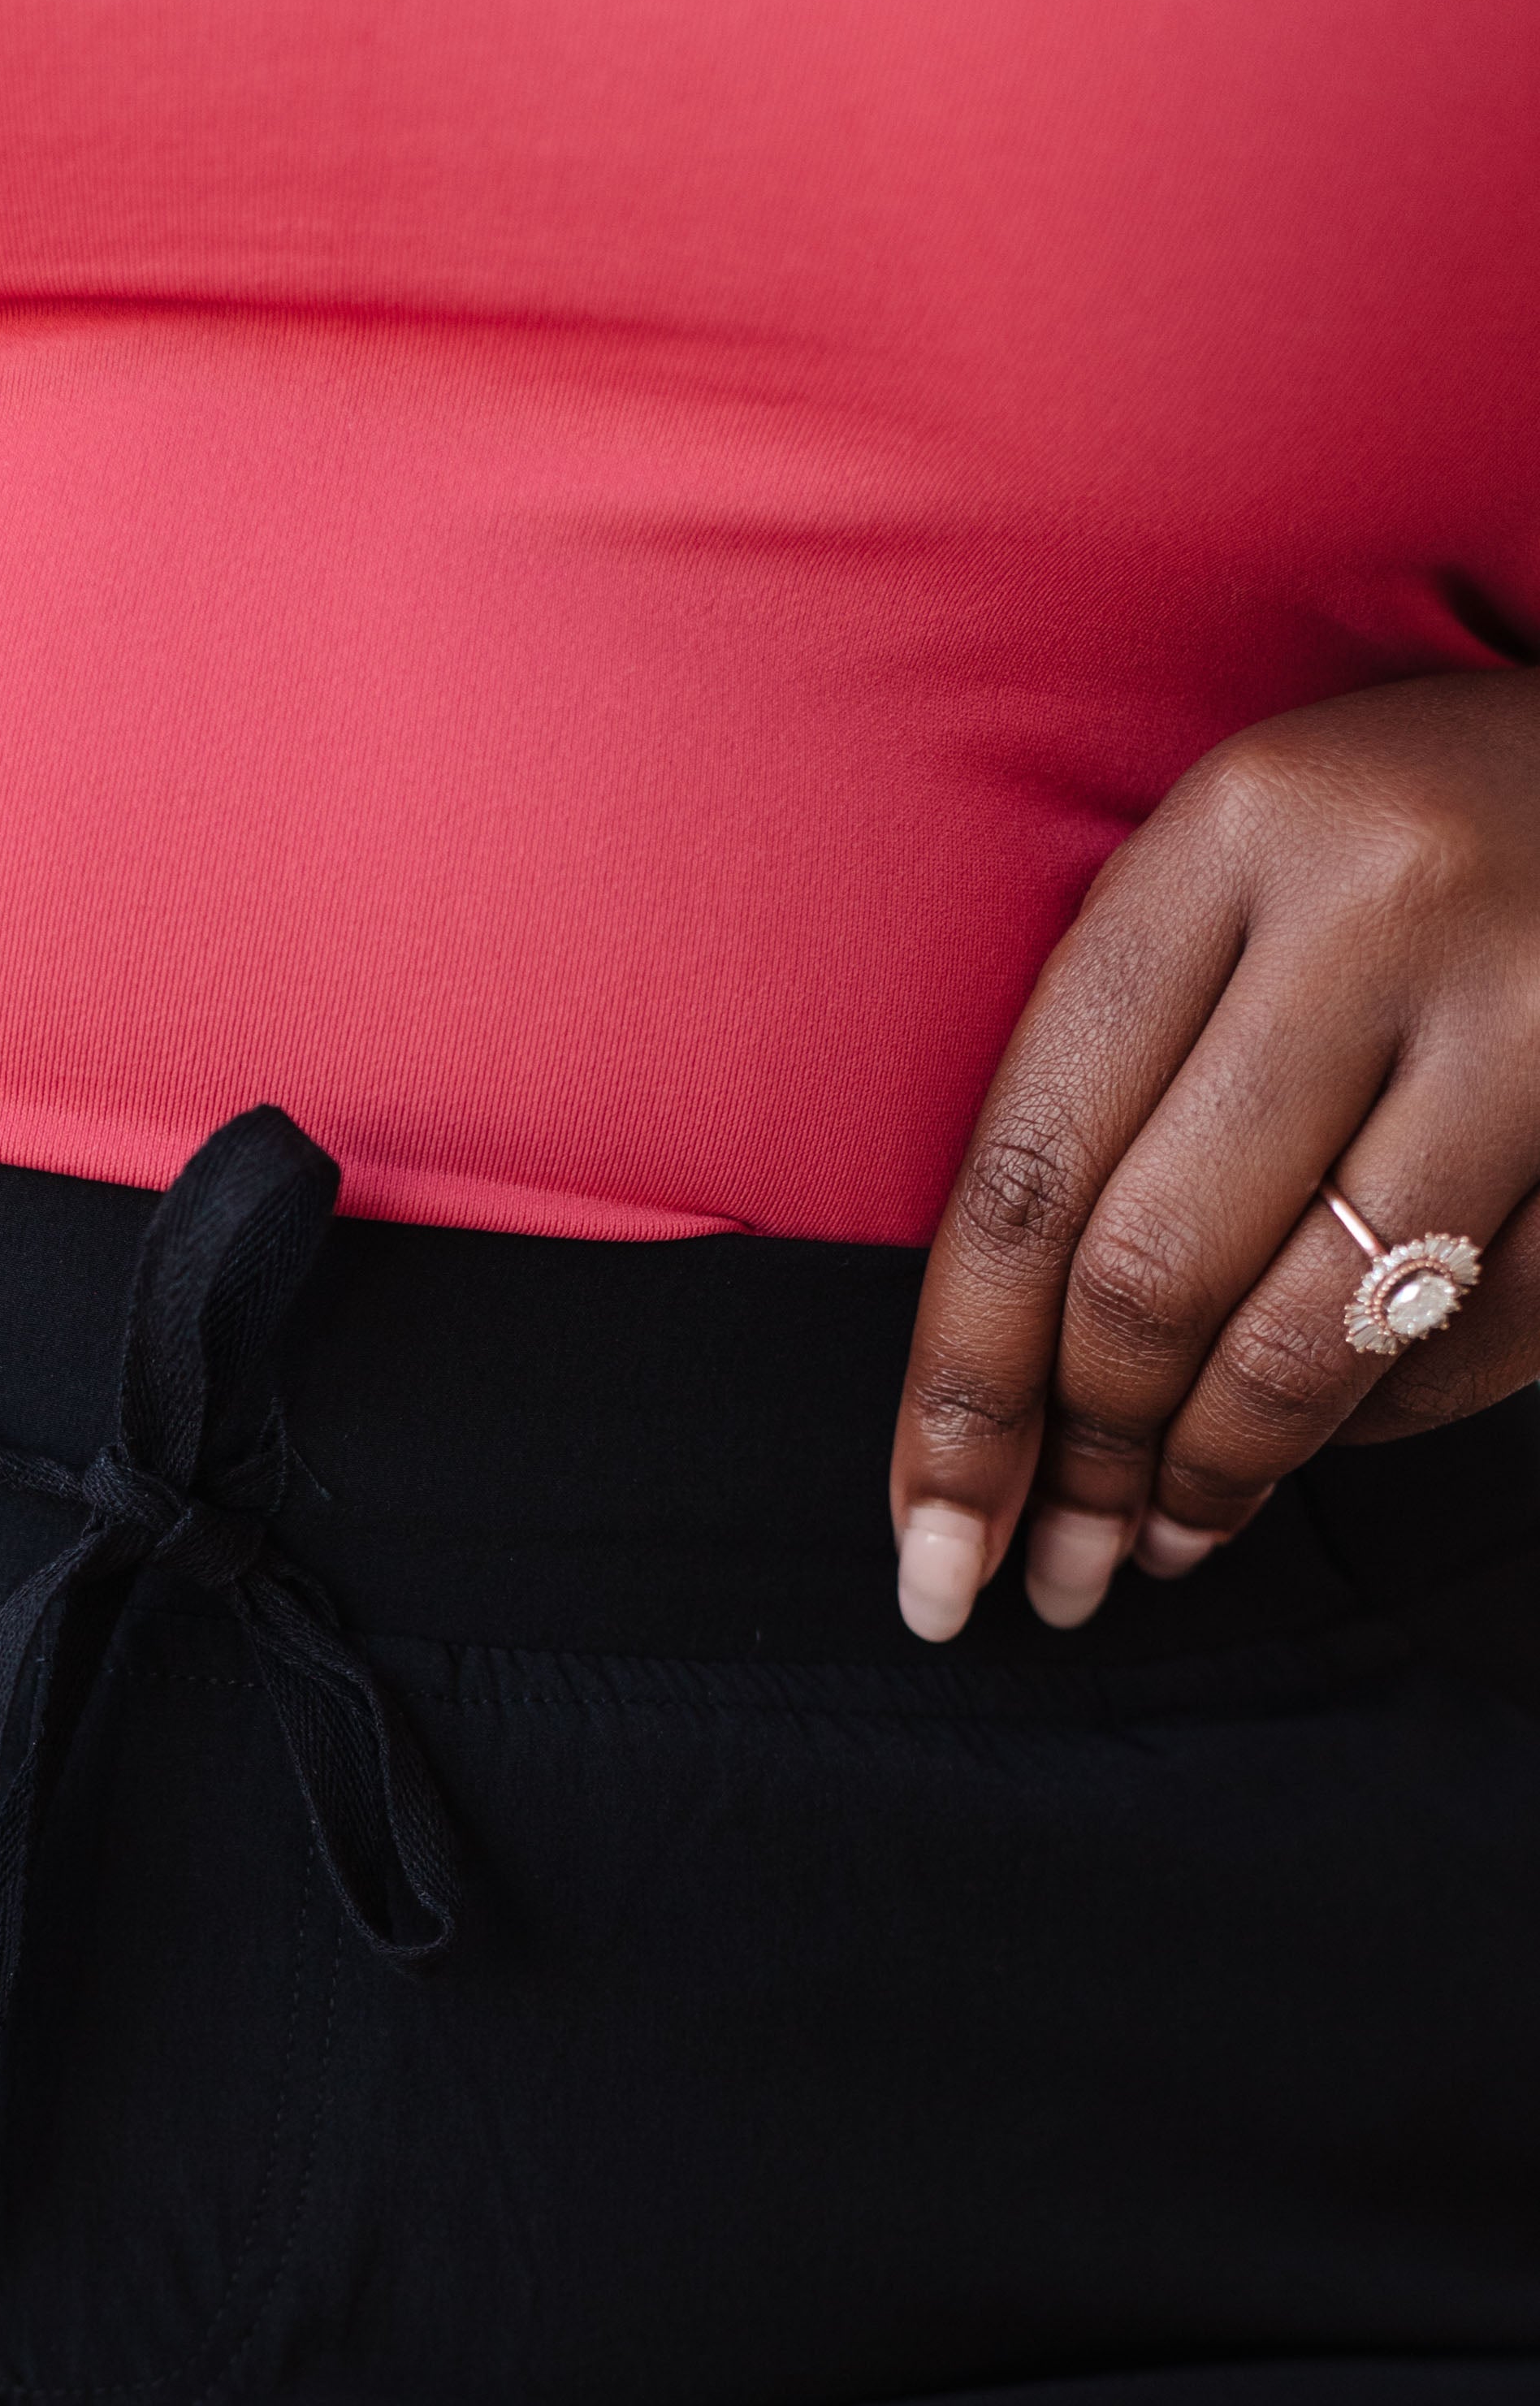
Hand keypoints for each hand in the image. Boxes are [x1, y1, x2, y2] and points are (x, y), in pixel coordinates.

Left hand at [890, 670, 1539, 1637]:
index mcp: (1229, 835)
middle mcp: (1381, 905)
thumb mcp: (1235, 885)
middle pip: (1154, 1273)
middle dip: (1086, 1461)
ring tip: (1168, 1537)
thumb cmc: (1393, 850)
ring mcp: (1532, 1007)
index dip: (961, 1389)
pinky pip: (1475, 1341)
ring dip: (1217, 1475)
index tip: (925, 1543)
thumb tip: (1002, 1393)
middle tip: (1060, 1570)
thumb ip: (1116, 1083)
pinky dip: (1380, 1424)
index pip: (1032, 1170)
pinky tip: (1331, 1437)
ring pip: (1312, 1338)